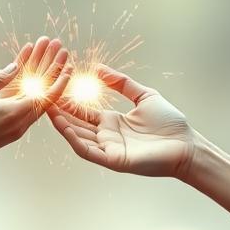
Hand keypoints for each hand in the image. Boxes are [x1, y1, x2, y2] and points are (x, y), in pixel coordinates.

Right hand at [0, 36, 71, 164]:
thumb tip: (15, 66)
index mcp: (13, 112)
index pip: (46, 94)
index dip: (59, 77)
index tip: (67, 63)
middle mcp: (20, 122)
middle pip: (45, 94)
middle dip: (55, 71)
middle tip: (61, 51)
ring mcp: (17, 128)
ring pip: (38, 102)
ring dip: (46, 82)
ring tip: (52, 61)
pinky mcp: (12, 131)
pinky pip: (29, 109)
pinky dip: (35, 94)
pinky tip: (37, 81)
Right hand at [46, 63, 193, 177]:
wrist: (187, 145)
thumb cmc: (170, 123)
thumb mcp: (143, 96)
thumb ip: (121, 83)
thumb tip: (99, 69)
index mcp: (111, 122)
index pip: (83, 112)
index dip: (68, 102)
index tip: (53, 89)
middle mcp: (106, 136)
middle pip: (76, 123)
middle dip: (59, 112)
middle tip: (42, 99)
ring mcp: (108, 149)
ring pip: (78, 137)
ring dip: (62, 126)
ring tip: (47, 111)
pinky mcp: (114, 160)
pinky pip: (89, 151)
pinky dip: (75, 140)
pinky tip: (64, 128)